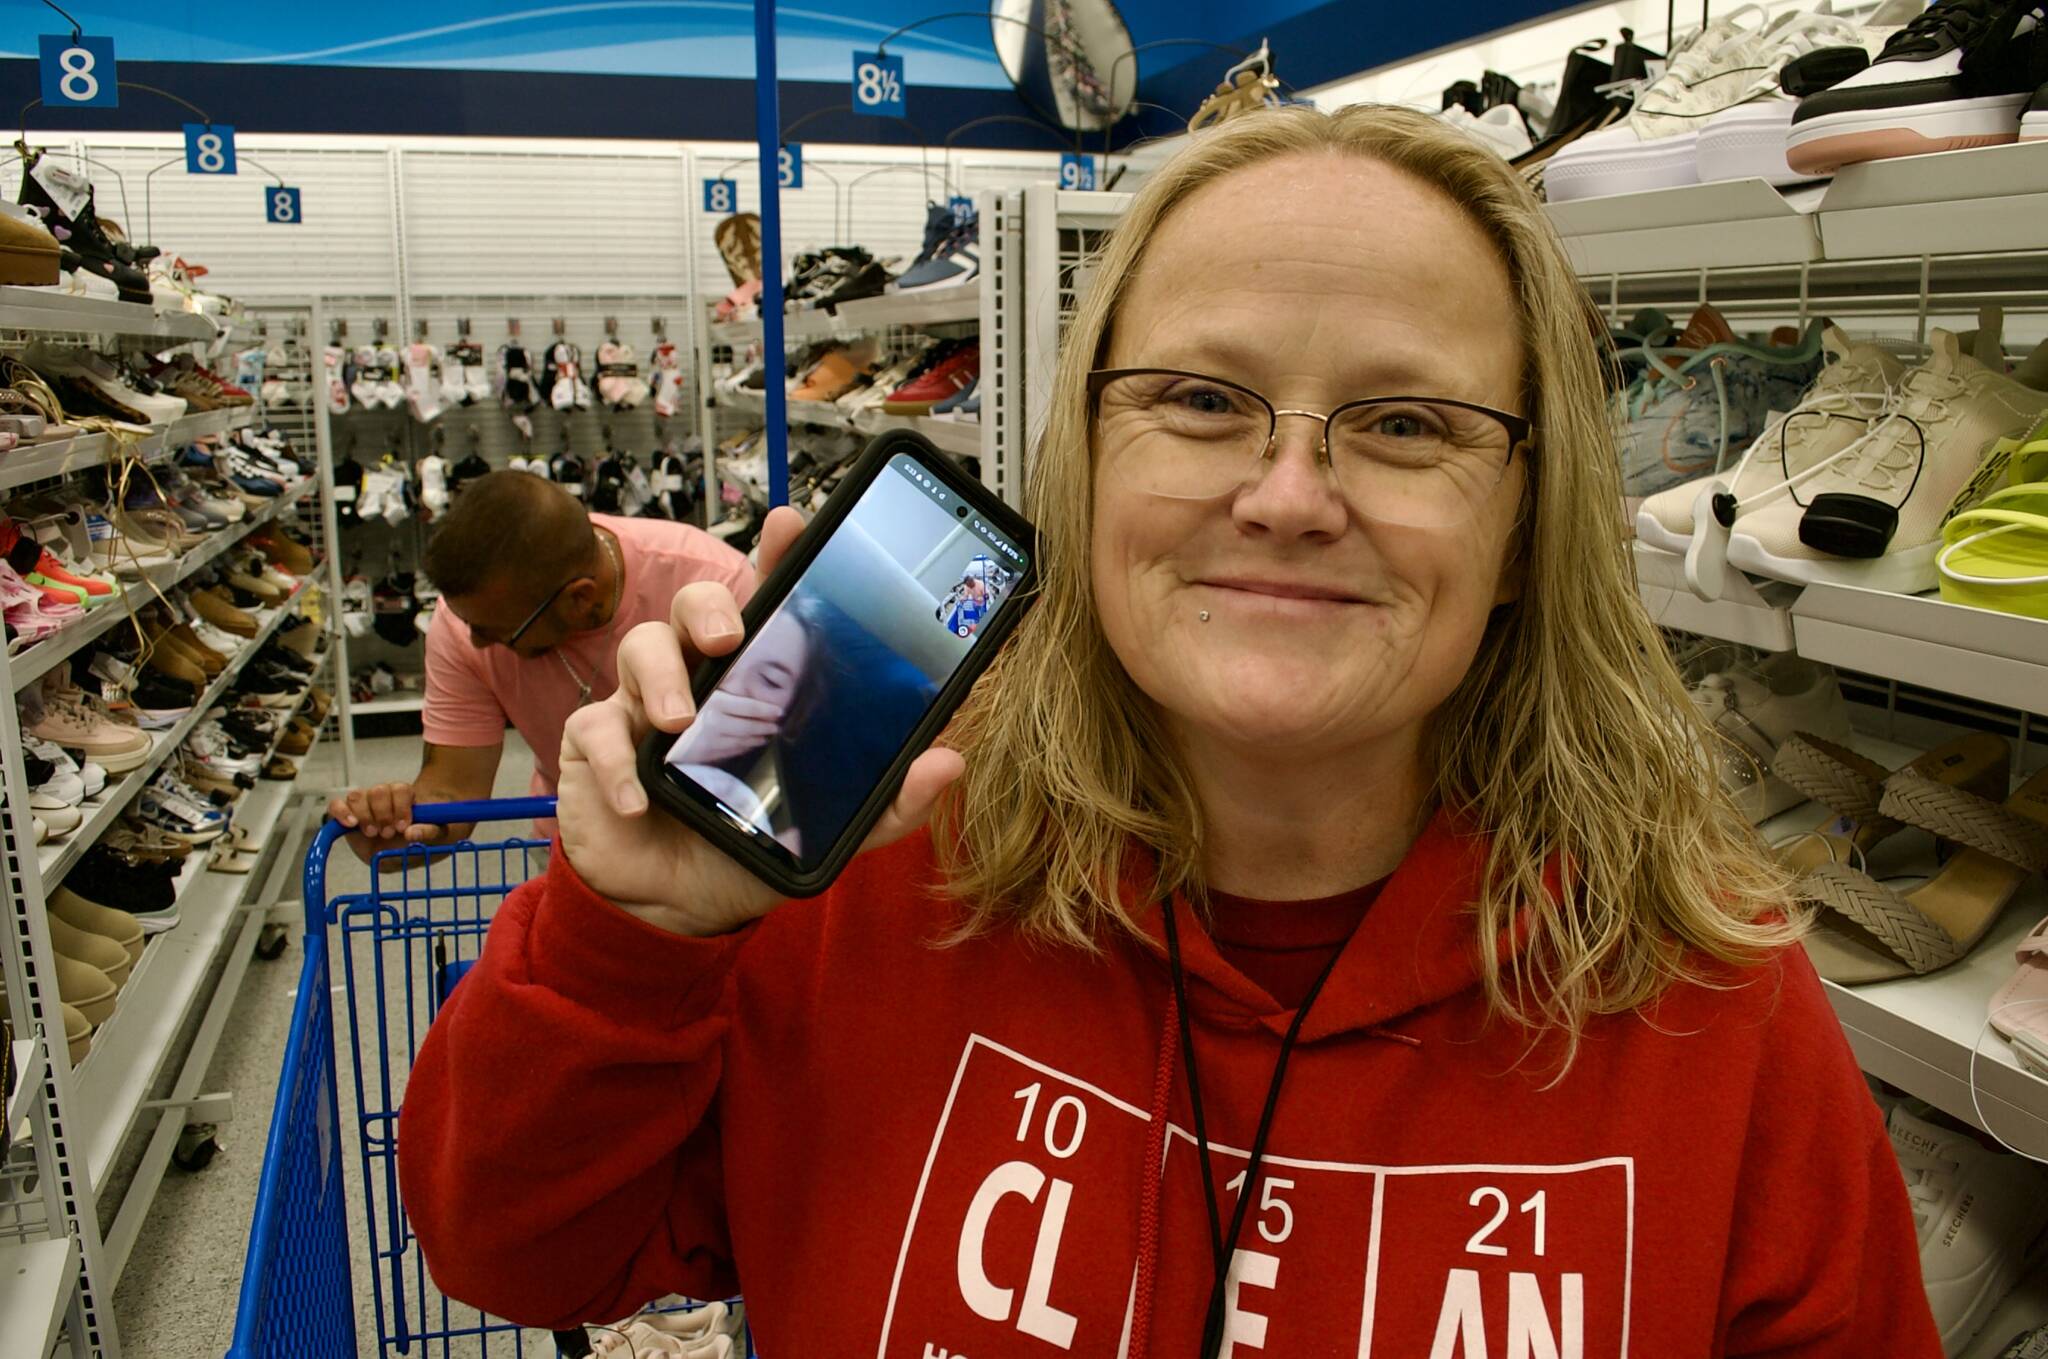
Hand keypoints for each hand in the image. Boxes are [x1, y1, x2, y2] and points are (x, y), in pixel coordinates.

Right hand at [328, 782, 446, 862]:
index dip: (400, 806)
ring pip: (357, 796)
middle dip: (383, 813)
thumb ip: (430, 831)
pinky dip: (341, 812)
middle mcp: (383, 796)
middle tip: (388, 833)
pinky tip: (351, 824)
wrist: (405, 849)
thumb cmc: (420, 837)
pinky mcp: (347, 816)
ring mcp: (363, 805)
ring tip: (373, 832)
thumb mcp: (436, 835)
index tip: (403, 826)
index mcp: (405, 796)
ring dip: (365, 815)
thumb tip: (411, 833)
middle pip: (378, 791)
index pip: (400, 789)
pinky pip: (336, 806)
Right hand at [558, 506, 964, 935]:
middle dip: (709, 608)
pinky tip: (638, 799)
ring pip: (640, 646)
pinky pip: (596, 730)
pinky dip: (615, 764)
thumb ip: (889, 803)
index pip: (768, 603)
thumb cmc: (747, 845)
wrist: (679, 906)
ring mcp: (643, 705)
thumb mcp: (827, 830)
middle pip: (696, 605)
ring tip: (678, 722)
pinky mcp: (598, 745)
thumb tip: (947, 764)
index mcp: (757, 682)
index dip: (775, 557)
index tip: (788, 525)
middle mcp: (700, 678)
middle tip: (727, 640)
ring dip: (659, 678)